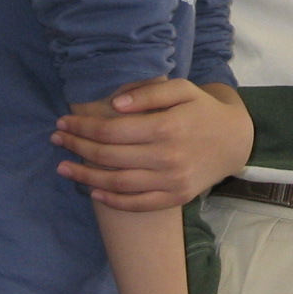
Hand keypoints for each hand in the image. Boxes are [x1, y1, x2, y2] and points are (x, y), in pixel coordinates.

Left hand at [53, 80, 252, 210]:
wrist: (235, 140)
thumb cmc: (202, 110)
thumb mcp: (182, 89)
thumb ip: (149, 93)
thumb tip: (114, 105)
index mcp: (166, 127)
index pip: (112, 130)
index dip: (83, 126)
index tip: (64, 121)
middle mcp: (167, 157)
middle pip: (109, 156)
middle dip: (77, 147)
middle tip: (57, 140)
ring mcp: (171, 181)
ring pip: (117, 183)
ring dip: (85, 177)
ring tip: (63, 168)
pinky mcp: (176, 197)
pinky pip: (138, 203)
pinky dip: (112, 200)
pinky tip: (93, 191)